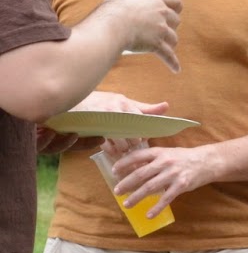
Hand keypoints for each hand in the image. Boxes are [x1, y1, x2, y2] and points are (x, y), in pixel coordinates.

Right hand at [35, 93, 169, 154]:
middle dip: (133, 143)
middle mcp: (112, 109)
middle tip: (133, 146)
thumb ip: (145, 108)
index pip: (140, 122)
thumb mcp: (125, 103)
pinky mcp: (90, 129)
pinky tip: (112, 150)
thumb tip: (166, 106)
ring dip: (122, 148)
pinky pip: (105, 144)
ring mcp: (100, 119)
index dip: (142, 134)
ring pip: (119, 141)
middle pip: (131, 133)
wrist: (76, 102)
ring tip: (123, 149)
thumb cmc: (105, 103)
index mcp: (123, 103)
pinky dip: (111, 150)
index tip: (142, 139)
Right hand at [105, 0, 181, 71]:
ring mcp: (160, 29)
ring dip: (169, 43)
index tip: (174, 12)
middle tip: (160, 31)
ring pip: (174, 38)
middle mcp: (161, 12)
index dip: (176, 8)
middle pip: (176, 20)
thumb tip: (129, 12)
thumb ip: (134, 6)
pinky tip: (176, 69)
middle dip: (171, 26)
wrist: (110, 25)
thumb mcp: (124, 1)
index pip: (175, 0)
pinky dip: (172, 63)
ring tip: (163, 48)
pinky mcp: (157, 43)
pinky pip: (168, 55)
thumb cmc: (110, 12)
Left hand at [109, 144, 219, 217]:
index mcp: (160, 152)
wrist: (208, 162)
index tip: (114, 171)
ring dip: (136, 197)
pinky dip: (156, 207)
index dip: (124, 163)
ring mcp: (173, 174)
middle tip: (116, 191)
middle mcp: (165, 162)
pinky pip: (166, 198)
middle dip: (126, 183)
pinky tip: (149, 215)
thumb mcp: (168, 153)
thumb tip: (133, 168)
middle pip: (141, 174)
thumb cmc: (185, 158)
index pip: (137, 156)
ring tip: (127, 204)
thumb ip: (152, 160)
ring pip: (150, 187)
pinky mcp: (181, 186)